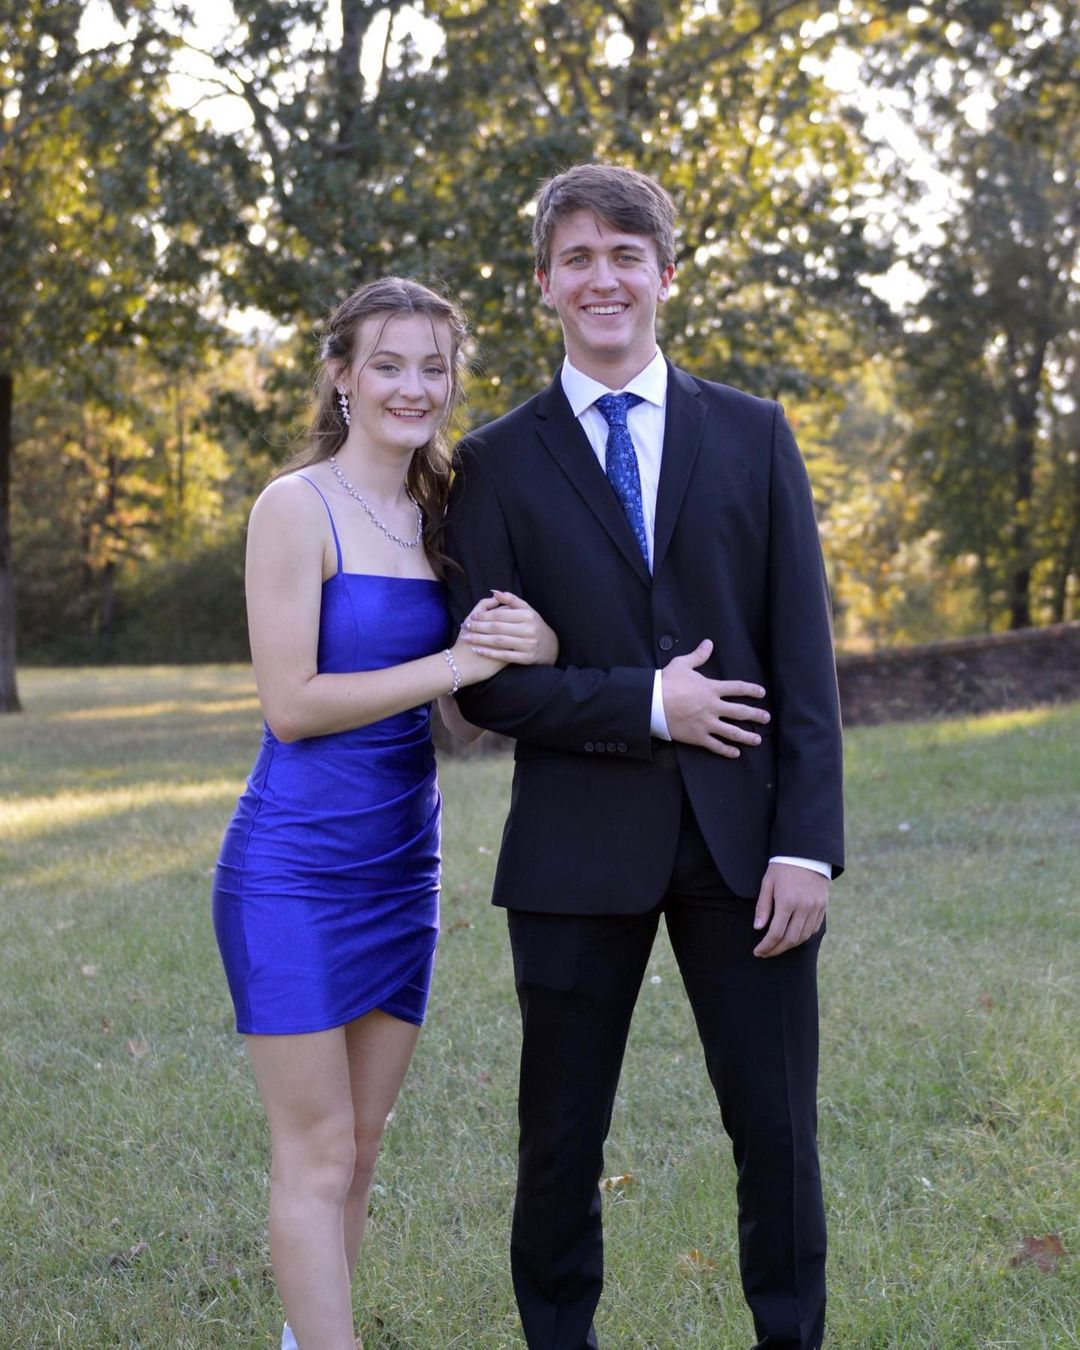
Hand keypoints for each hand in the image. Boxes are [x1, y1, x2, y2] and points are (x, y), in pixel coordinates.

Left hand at [462, 590, 558, 665]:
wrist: (550, 646)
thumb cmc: (533, 624)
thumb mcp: (526, 609)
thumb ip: (511, 600)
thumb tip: (494, 592)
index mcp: (528, 615)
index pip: (501, 614)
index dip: (485, 615)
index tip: (472, 617)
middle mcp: (529, 630)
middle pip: (498, 627)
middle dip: (479, 627)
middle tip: (465, 627)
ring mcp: (528, 645)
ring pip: (499, 641)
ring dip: (480, 640)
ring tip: (467, 638)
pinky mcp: (526, 658)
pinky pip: (504, 655)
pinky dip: (489, 653)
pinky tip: (477, 650)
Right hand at [661, 639, 769, 756]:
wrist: (652, 703)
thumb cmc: (666, 682)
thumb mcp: (682, 664)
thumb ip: (698, 655)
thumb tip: (708, 643)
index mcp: (712, 689)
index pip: (738, 688)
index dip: (751, 690)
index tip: (762, 693)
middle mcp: (713, 707)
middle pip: (741, 712)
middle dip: (756, 715)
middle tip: (767, 718)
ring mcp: (707, 723)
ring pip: (732, 732)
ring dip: (747, 736)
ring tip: (757, 739)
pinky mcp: (697, 736)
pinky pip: (715, 745)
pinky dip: (726, 750)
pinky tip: (736, 753)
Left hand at [752, 862, 827, 957]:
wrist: (807, 854)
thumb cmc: (783, 867)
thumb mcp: (767, 883)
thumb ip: (763, 907)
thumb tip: (758, 928)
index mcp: (787, 901)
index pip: (775, 933)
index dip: (766, 946)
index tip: (758, 951)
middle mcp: (803, 908)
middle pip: (790, 939)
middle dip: (776, 950)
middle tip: (766, 953)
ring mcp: (815, 908)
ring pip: (803, 937)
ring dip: (789, 946)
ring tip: (777, 947)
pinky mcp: (823, 907)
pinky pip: (813, 929)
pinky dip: (802, 937)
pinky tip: (792, 937)